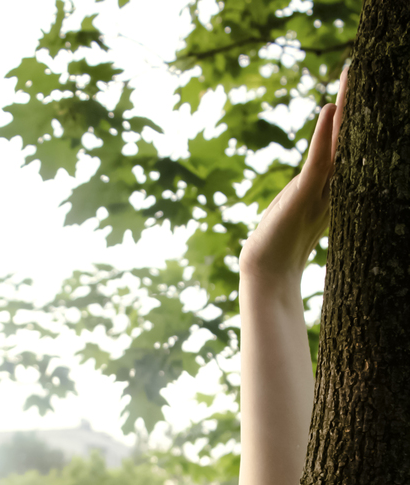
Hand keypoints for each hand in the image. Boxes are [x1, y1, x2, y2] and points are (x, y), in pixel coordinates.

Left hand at [238, 65, 348, 283]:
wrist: (266, 272)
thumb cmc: (275, 252)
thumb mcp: (290, 218)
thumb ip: (302, 202)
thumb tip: (305, 194)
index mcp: (324, 190)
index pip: (338, 148)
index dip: (345, 121)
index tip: (349, 89)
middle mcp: (329, 188)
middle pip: (344, 140)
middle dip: (352, 106)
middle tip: (358, 70)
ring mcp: (321, 191)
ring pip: (338, 144)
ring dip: (344, 110)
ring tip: (350, 77)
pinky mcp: (307, 196)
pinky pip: (319, 160)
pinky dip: (325, 136)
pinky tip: (331, 109)